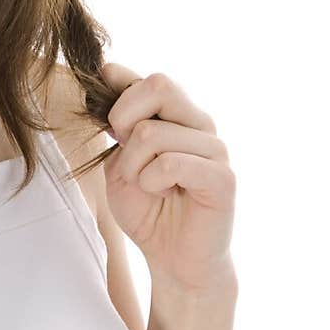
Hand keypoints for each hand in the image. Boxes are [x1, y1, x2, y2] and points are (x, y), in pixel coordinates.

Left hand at [101, 62, 236, 294]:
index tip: (107, 118)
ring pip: (153, 133)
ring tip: (147, 186)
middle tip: (122, 150)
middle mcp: (201, 124)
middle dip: (123, 118)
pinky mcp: (222, 177)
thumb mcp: (119, 162)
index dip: (120, 87)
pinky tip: (163, 194)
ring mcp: (215, 148)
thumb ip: (118, 123)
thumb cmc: (148, 210)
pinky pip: (171, 163)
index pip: (150, 79)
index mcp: (178, 116)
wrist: (174, 259)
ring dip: (133, 166)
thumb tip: (110, 70)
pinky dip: (151, 182)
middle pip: (159, 85)